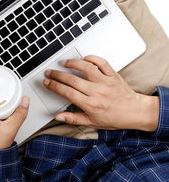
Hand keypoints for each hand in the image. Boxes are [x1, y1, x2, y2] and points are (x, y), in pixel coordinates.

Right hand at [43, 55, 159, 131]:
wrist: (135, 112)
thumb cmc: (114, 118)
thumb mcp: (92, 122)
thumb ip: (73, 119)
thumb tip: (58, 117)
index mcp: (91, 105)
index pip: (67, 92)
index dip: (54, 86)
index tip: (47, 82)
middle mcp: (97, 92)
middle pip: (72, 79)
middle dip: (57, 74)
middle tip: (49, 72)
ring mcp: (105, 82)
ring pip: (85, 68)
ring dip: (72, 63)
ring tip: (63, 63)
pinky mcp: (113, 75)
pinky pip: (101, 62)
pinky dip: (91, 58)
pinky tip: (83, 59)